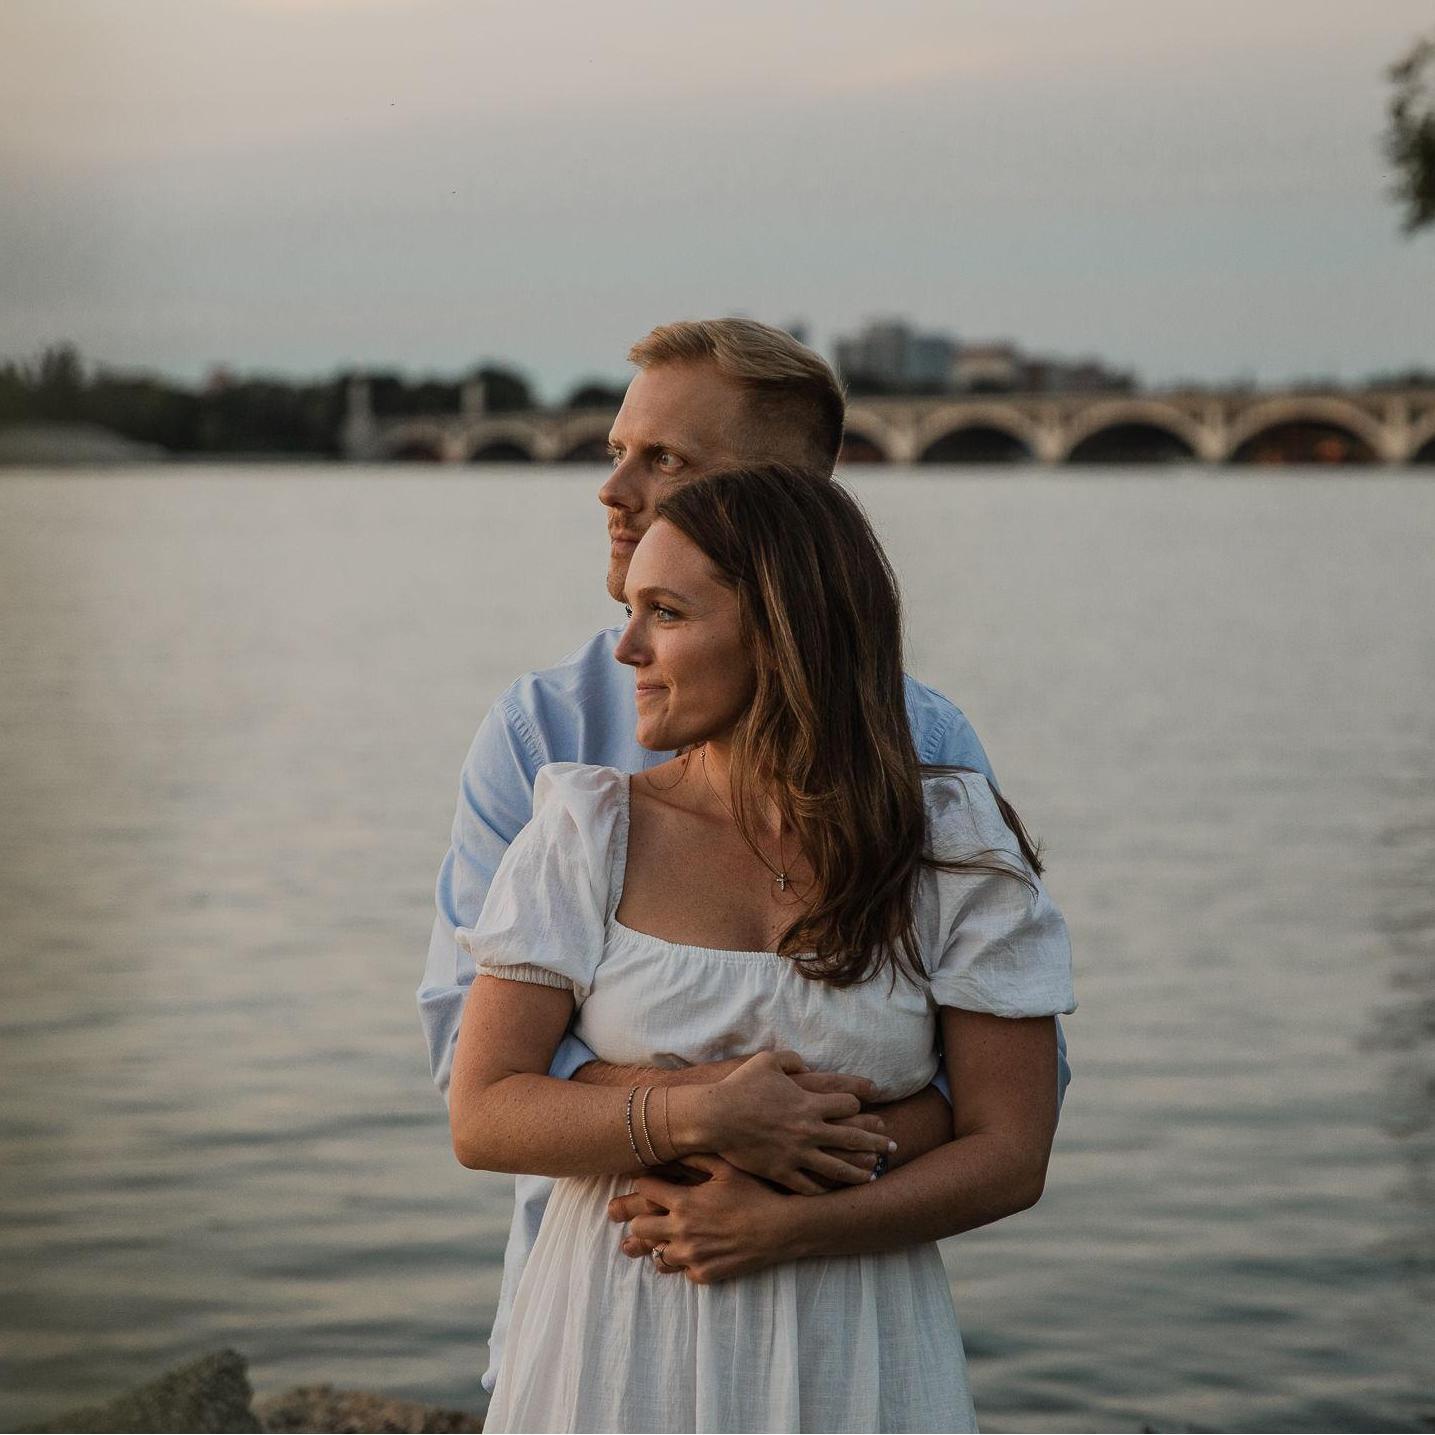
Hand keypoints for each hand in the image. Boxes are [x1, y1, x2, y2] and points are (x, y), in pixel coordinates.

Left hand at [609, 1154, 792, 1283]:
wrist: (781, 1229)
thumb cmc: (756, 1193)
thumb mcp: (726, 1168)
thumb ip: (696, 1156)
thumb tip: (674, 1145)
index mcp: (684, 1202)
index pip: (643, 1190)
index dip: (645, 1183)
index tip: (652, 1183)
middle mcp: (681, 1231)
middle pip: (638, 1227)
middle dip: (642, 1217)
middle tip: (656, 1213)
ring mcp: (691, 1257)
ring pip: (655, 1255)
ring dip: (662, 1243)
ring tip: (674, 1234)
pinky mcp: (703, 1275)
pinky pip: (681, 1272)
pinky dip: (685, 1262)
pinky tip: (697, 1250)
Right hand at [697, 1051, 894, 1195]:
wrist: (716, 1116)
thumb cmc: (739, 1086)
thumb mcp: (767, 1060)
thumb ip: (791, 1059)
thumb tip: (806, 1064)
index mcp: (809, 1102)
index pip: (848, 1103)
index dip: (857, 1102)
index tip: (864, 1105)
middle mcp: (809, 1129)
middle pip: (853, 1137)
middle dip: (876, 1141)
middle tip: (892, 1147)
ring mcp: (798, 1153)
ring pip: (837, 1167)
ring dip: (858, 1171)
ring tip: (872, 1175)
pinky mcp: (783, 1171)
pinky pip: (810, 1185)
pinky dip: (825, 1189)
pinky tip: (834, 1192)